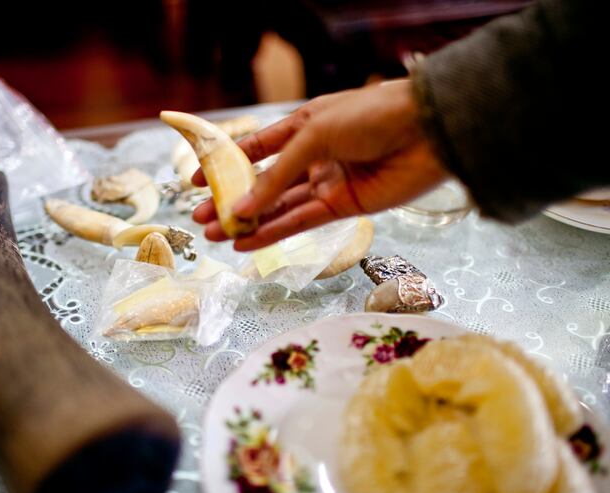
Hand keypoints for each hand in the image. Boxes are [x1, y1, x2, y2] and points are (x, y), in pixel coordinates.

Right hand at [191, 79, 449, 250]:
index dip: (226, 164)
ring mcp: (327, 182)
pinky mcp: (344, 207)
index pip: (256, 148)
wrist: (428, 132)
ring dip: (248, 222)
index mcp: (303, 126)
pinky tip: (247, 243)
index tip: (195, 180)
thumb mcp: (314, 136)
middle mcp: (312, 156)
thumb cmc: (370, 117)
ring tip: (215, 236)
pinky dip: (274, 233)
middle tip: (201, 218)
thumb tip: (241, 207)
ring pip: (279, 207)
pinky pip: (302, 222)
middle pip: (264, 183)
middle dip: (232, 201)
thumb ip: (277, 175)